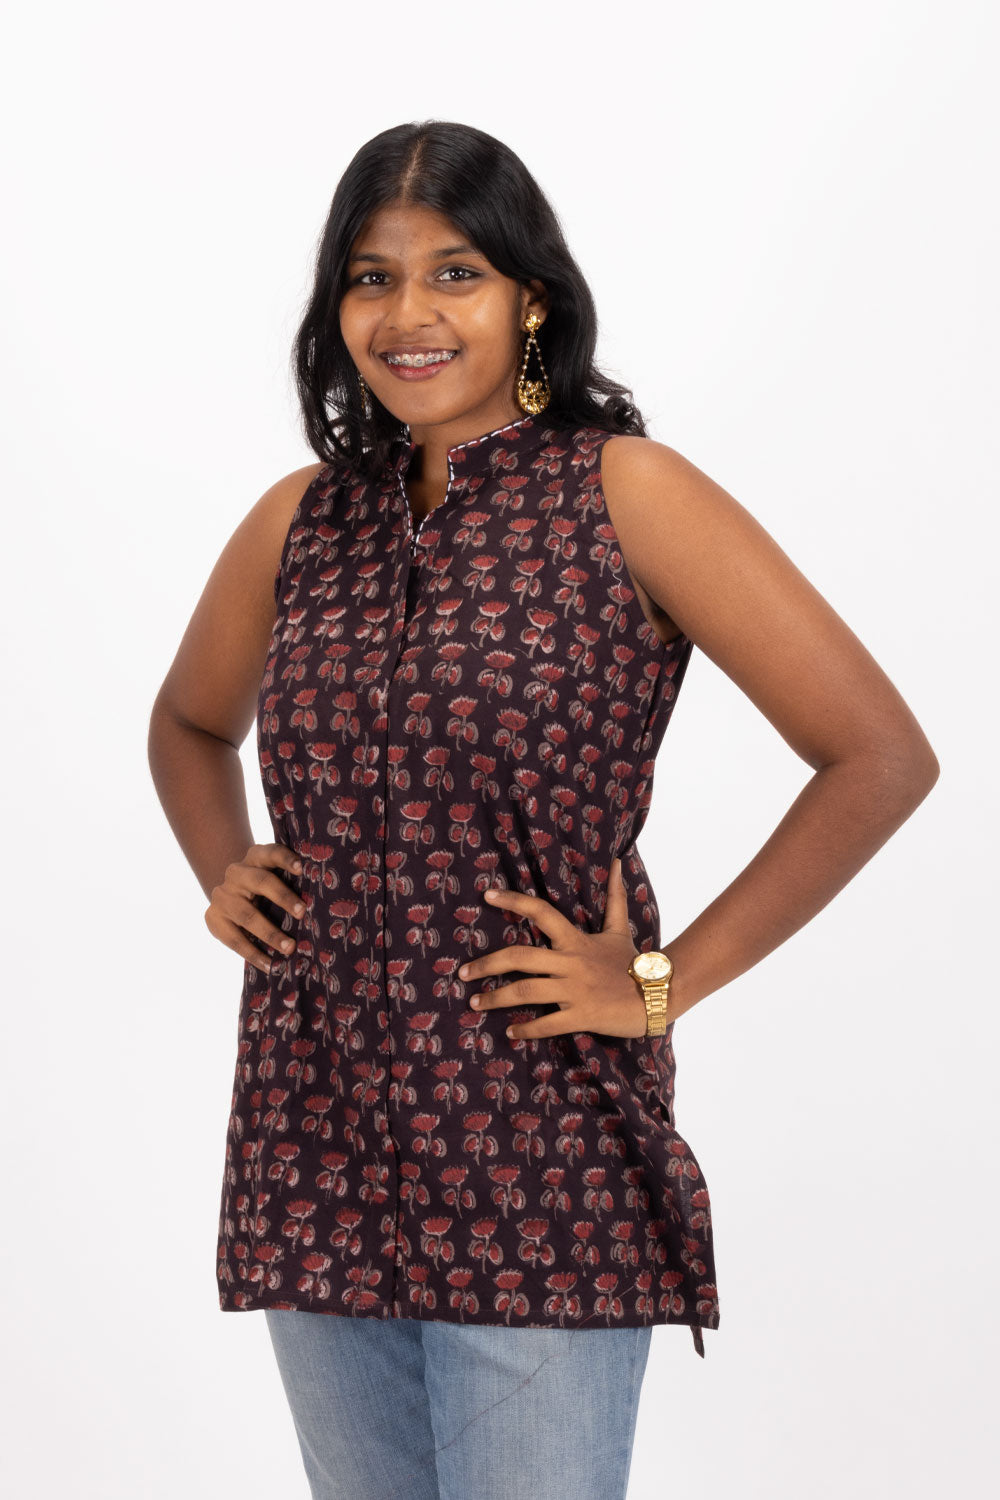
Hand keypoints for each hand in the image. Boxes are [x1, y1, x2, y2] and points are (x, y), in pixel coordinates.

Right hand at [204, 842, 304, 971]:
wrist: (230, 897)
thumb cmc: (266, 889)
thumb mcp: (274, 877)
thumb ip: (291, 880)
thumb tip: (323, 901)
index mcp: (255, 857)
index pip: (271, 852)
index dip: (286, 859)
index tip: (302, 868)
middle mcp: (237, 873)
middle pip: (261, 882)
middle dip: (284, 898)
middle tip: (303, 912)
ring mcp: (222, 895)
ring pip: (247, 915)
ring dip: (270, 934)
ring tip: (290, 948)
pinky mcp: (212, 918)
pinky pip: (233, 939)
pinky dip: (253, 954)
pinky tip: (269, 964)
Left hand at [457, 858, 647, 1041]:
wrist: (661, 992)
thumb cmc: (634, 962)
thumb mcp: (619, 928)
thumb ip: (614, 897)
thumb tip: (617, 862)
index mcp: (576, 940)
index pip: (541, 912)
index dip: (514, 901)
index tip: (487, 895)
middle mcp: (571, 962)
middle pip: (520, 957)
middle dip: (487, 963)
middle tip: (463, 972)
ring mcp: (576, 990)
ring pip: (526, 991)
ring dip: (496, 997)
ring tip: (475, 1002)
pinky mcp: (583, 1015)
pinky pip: (548, 1024)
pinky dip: (526, 1029)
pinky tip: (511, 1032)